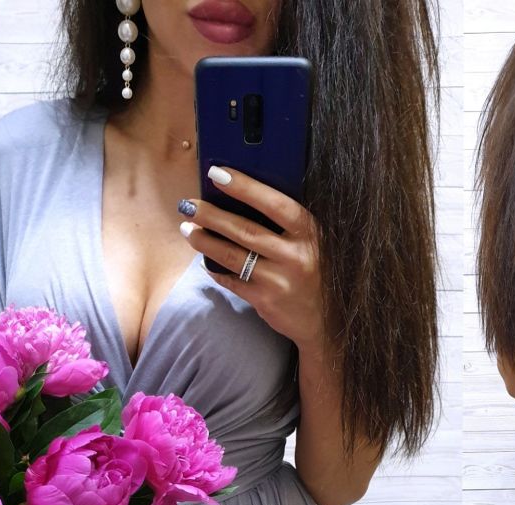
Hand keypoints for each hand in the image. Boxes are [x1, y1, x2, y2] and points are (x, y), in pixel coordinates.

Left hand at [180, 165, 327, 354]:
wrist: (327, 321)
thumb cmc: (317, 273)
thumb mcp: (314, 244)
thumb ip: (289, 225)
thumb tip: (245, 198)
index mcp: (310, 235)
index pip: (275, 205)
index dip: (245, 188)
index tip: (217, 174)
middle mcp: (295, 257)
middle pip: (245, 231)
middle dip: (211, 215)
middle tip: (187, 205)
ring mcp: (279, 281)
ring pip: (232, 256)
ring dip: (205, 241)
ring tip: (188, 229)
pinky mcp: (266, 302)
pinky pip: (232, 281)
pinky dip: (215, 269)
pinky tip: (205, 259)